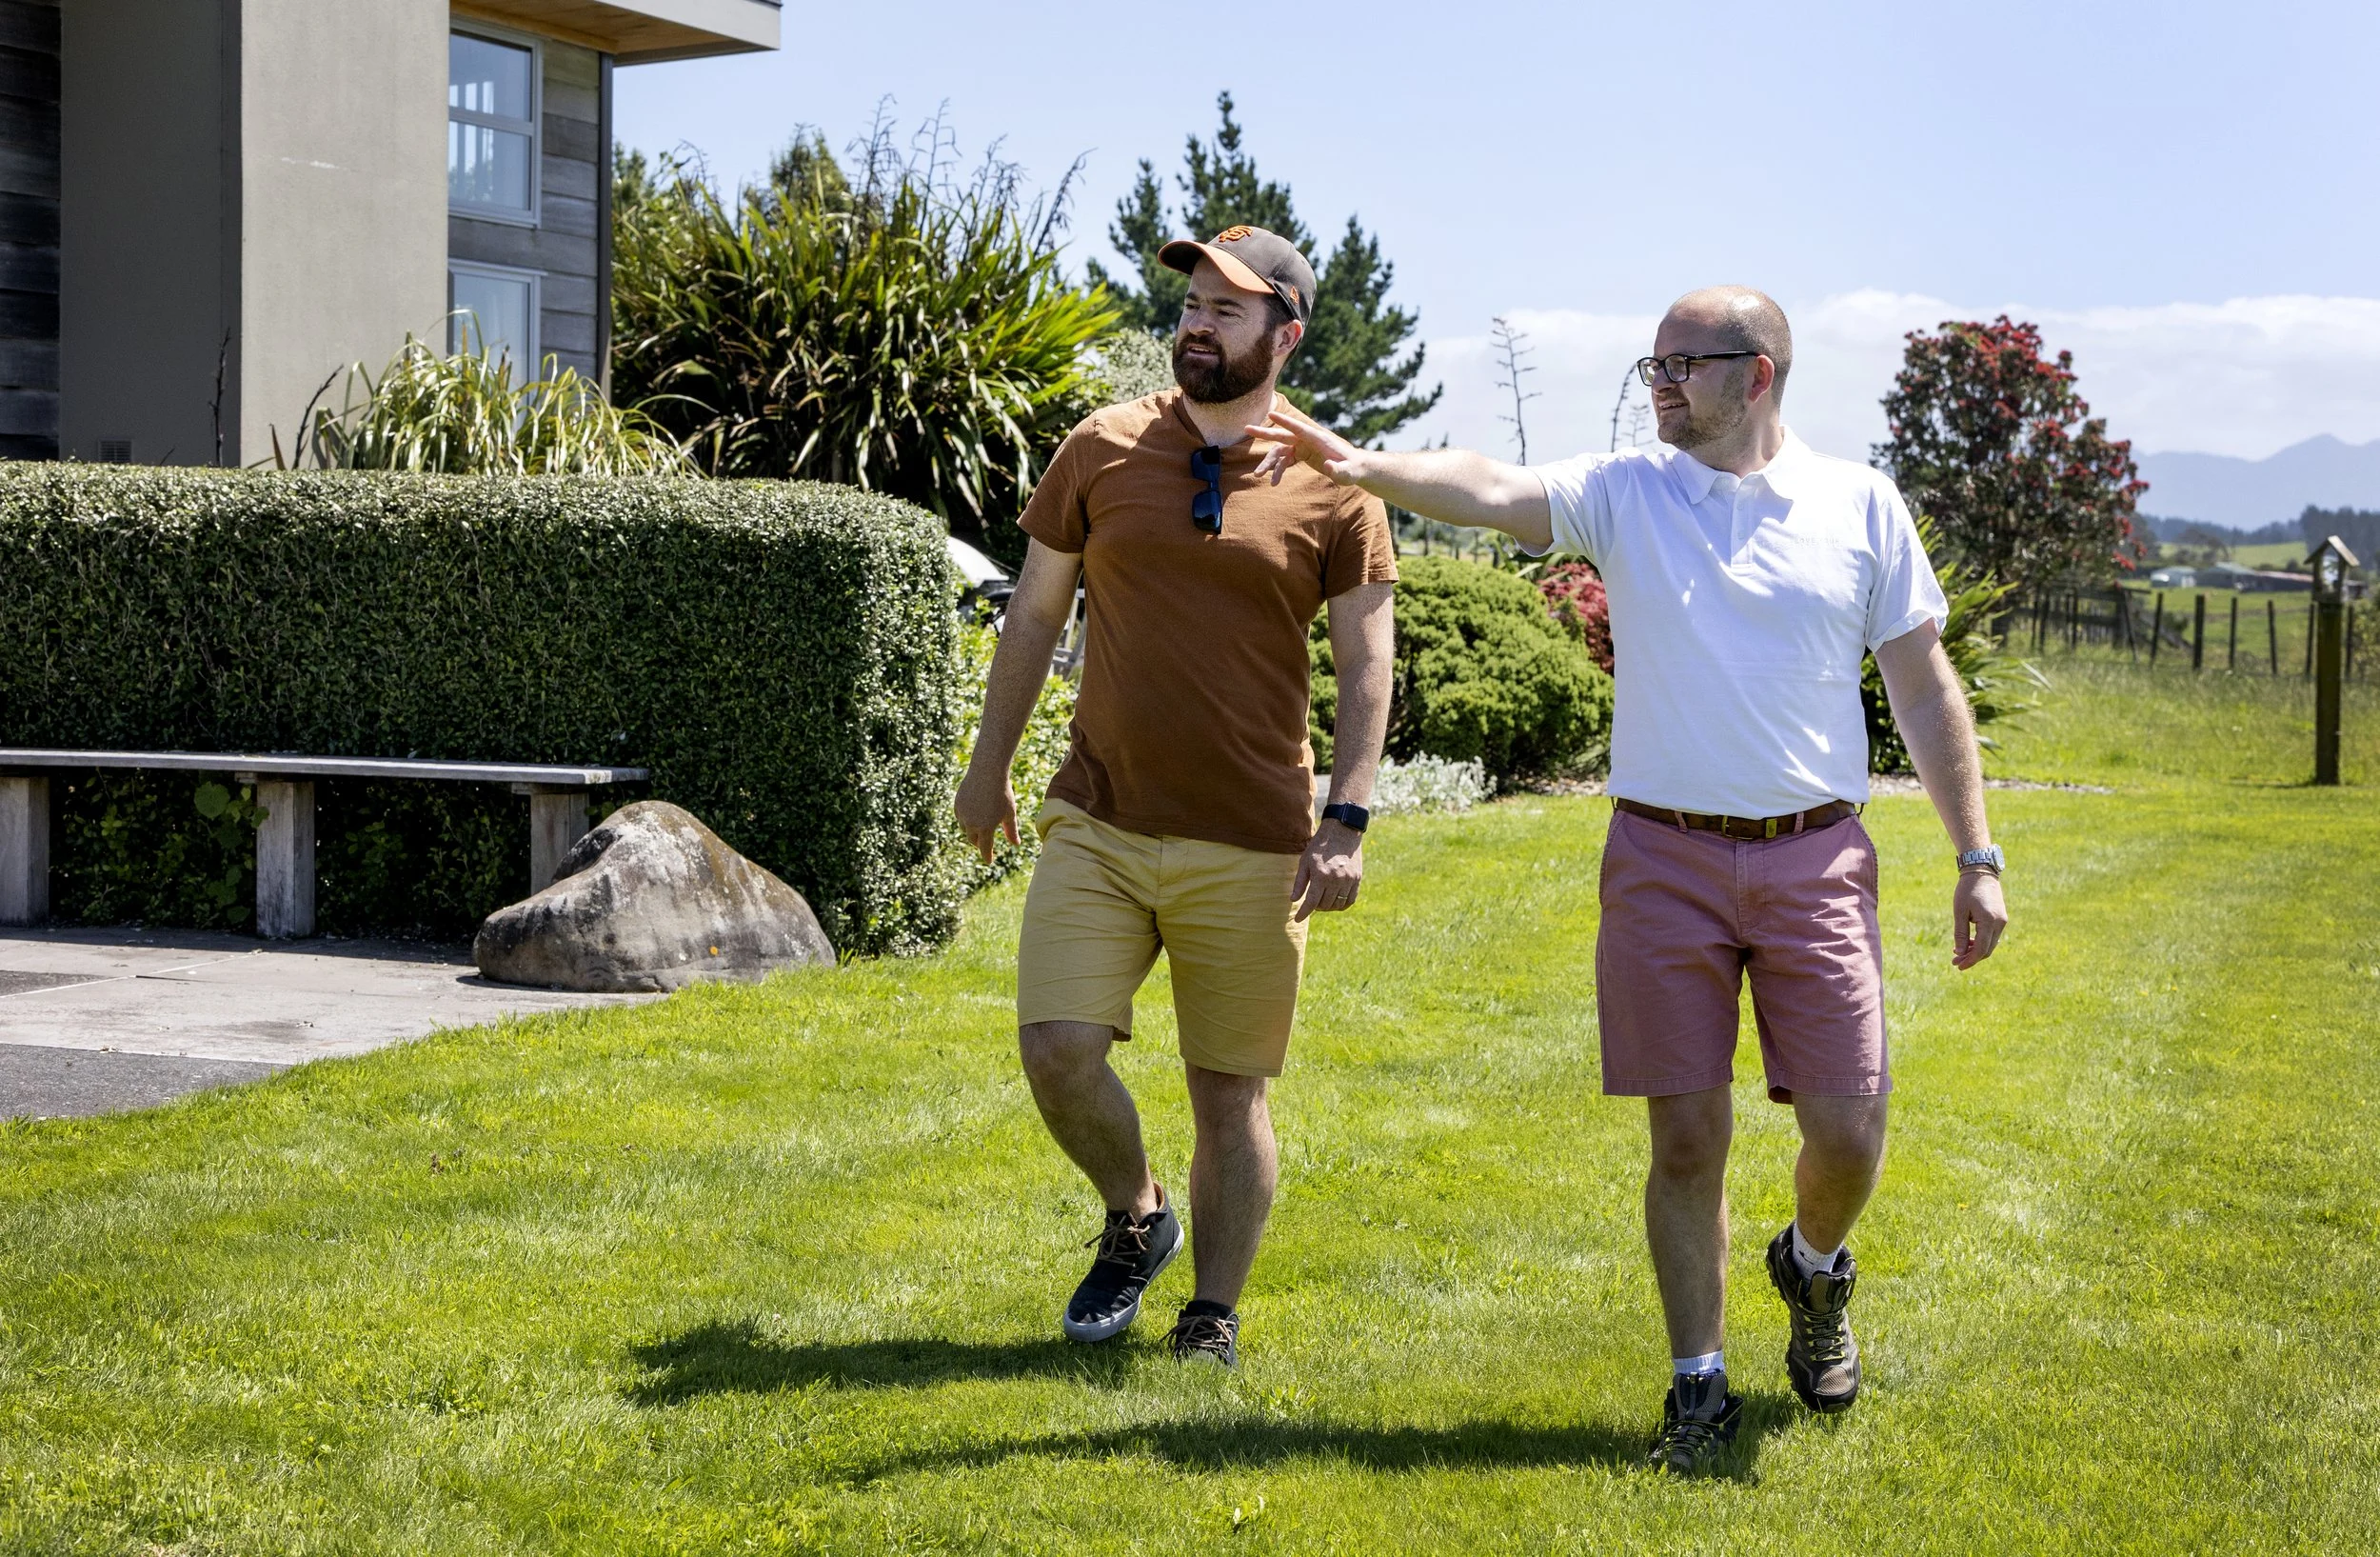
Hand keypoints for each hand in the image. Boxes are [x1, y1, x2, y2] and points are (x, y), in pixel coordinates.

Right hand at [954, 764, 1018, 863]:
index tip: (989, 861)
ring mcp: (962, 814)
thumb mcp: (1010, 813)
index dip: (987, 855)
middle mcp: (971, 823)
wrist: (987, 771)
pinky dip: (965, 819)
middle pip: (973, 839)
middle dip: (979, 842)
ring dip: (971, 831)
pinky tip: (972, 816)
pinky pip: (960, 817)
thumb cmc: (1002, 793)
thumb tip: (1016, 845)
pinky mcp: (957, 804)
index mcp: (985, 828)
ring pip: (965, 828)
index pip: (985, 848)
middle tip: (984, 843)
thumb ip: (1011, 831)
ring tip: (978, 828)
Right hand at [1247, 398, 1366, 487]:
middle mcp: (1308, 440)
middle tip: (1247, 428)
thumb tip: (1327, 467)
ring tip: (1258, 475)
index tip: (1271, 415)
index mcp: (1318, 439)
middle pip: (1283, 435)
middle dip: (1265, 433)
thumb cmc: (1353, 470)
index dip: (1286, 422)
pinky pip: (1285, 460)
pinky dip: (1278, 470)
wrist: (1354, 469)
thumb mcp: (1348, 473)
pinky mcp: (1302, 454)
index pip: (1299, 428)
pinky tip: (1273, 482)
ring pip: (1281, 451)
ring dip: (1269, 463)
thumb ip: (1339, 471)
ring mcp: (1304, 446)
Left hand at [1291, 818, 1363, 920]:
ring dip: (1328, 906)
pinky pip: (1350, 900)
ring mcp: (1349, 880)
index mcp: (1321, 875)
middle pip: (1324, 905)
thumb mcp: (1305, 861)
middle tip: (1311, 900)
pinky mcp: (1357, 879)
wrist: (1342, 831)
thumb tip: (1293, 900)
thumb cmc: (1320, 846)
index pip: (1311, 902)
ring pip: (1337, 905)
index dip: (1303, 913)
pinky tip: (1335, 901)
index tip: (1297, 919)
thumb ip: (1299, 882)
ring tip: (1322, 899)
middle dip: (1315, 907)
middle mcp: (1336, 880)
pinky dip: (1341, 905)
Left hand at [1951, 870, 2006, 968]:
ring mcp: (2002, 921)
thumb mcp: (1960, 912)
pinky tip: (1968, 942)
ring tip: (1958, 951)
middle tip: (1954, 960)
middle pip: (1987, 949)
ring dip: (1976, 950)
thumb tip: (1960, 953)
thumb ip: (1961, 934)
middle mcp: (2000, 923)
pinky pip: (1992, 936)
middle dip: (1971, 957)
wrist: (1981, 872)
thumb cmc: (1967, 890)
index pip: (1982, 949)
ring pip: (1990, 944)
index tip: (1958, 966)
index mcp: (1990, 921)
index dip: (1970, 960)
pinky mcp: (2001, 918)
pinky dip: (1981, 941)